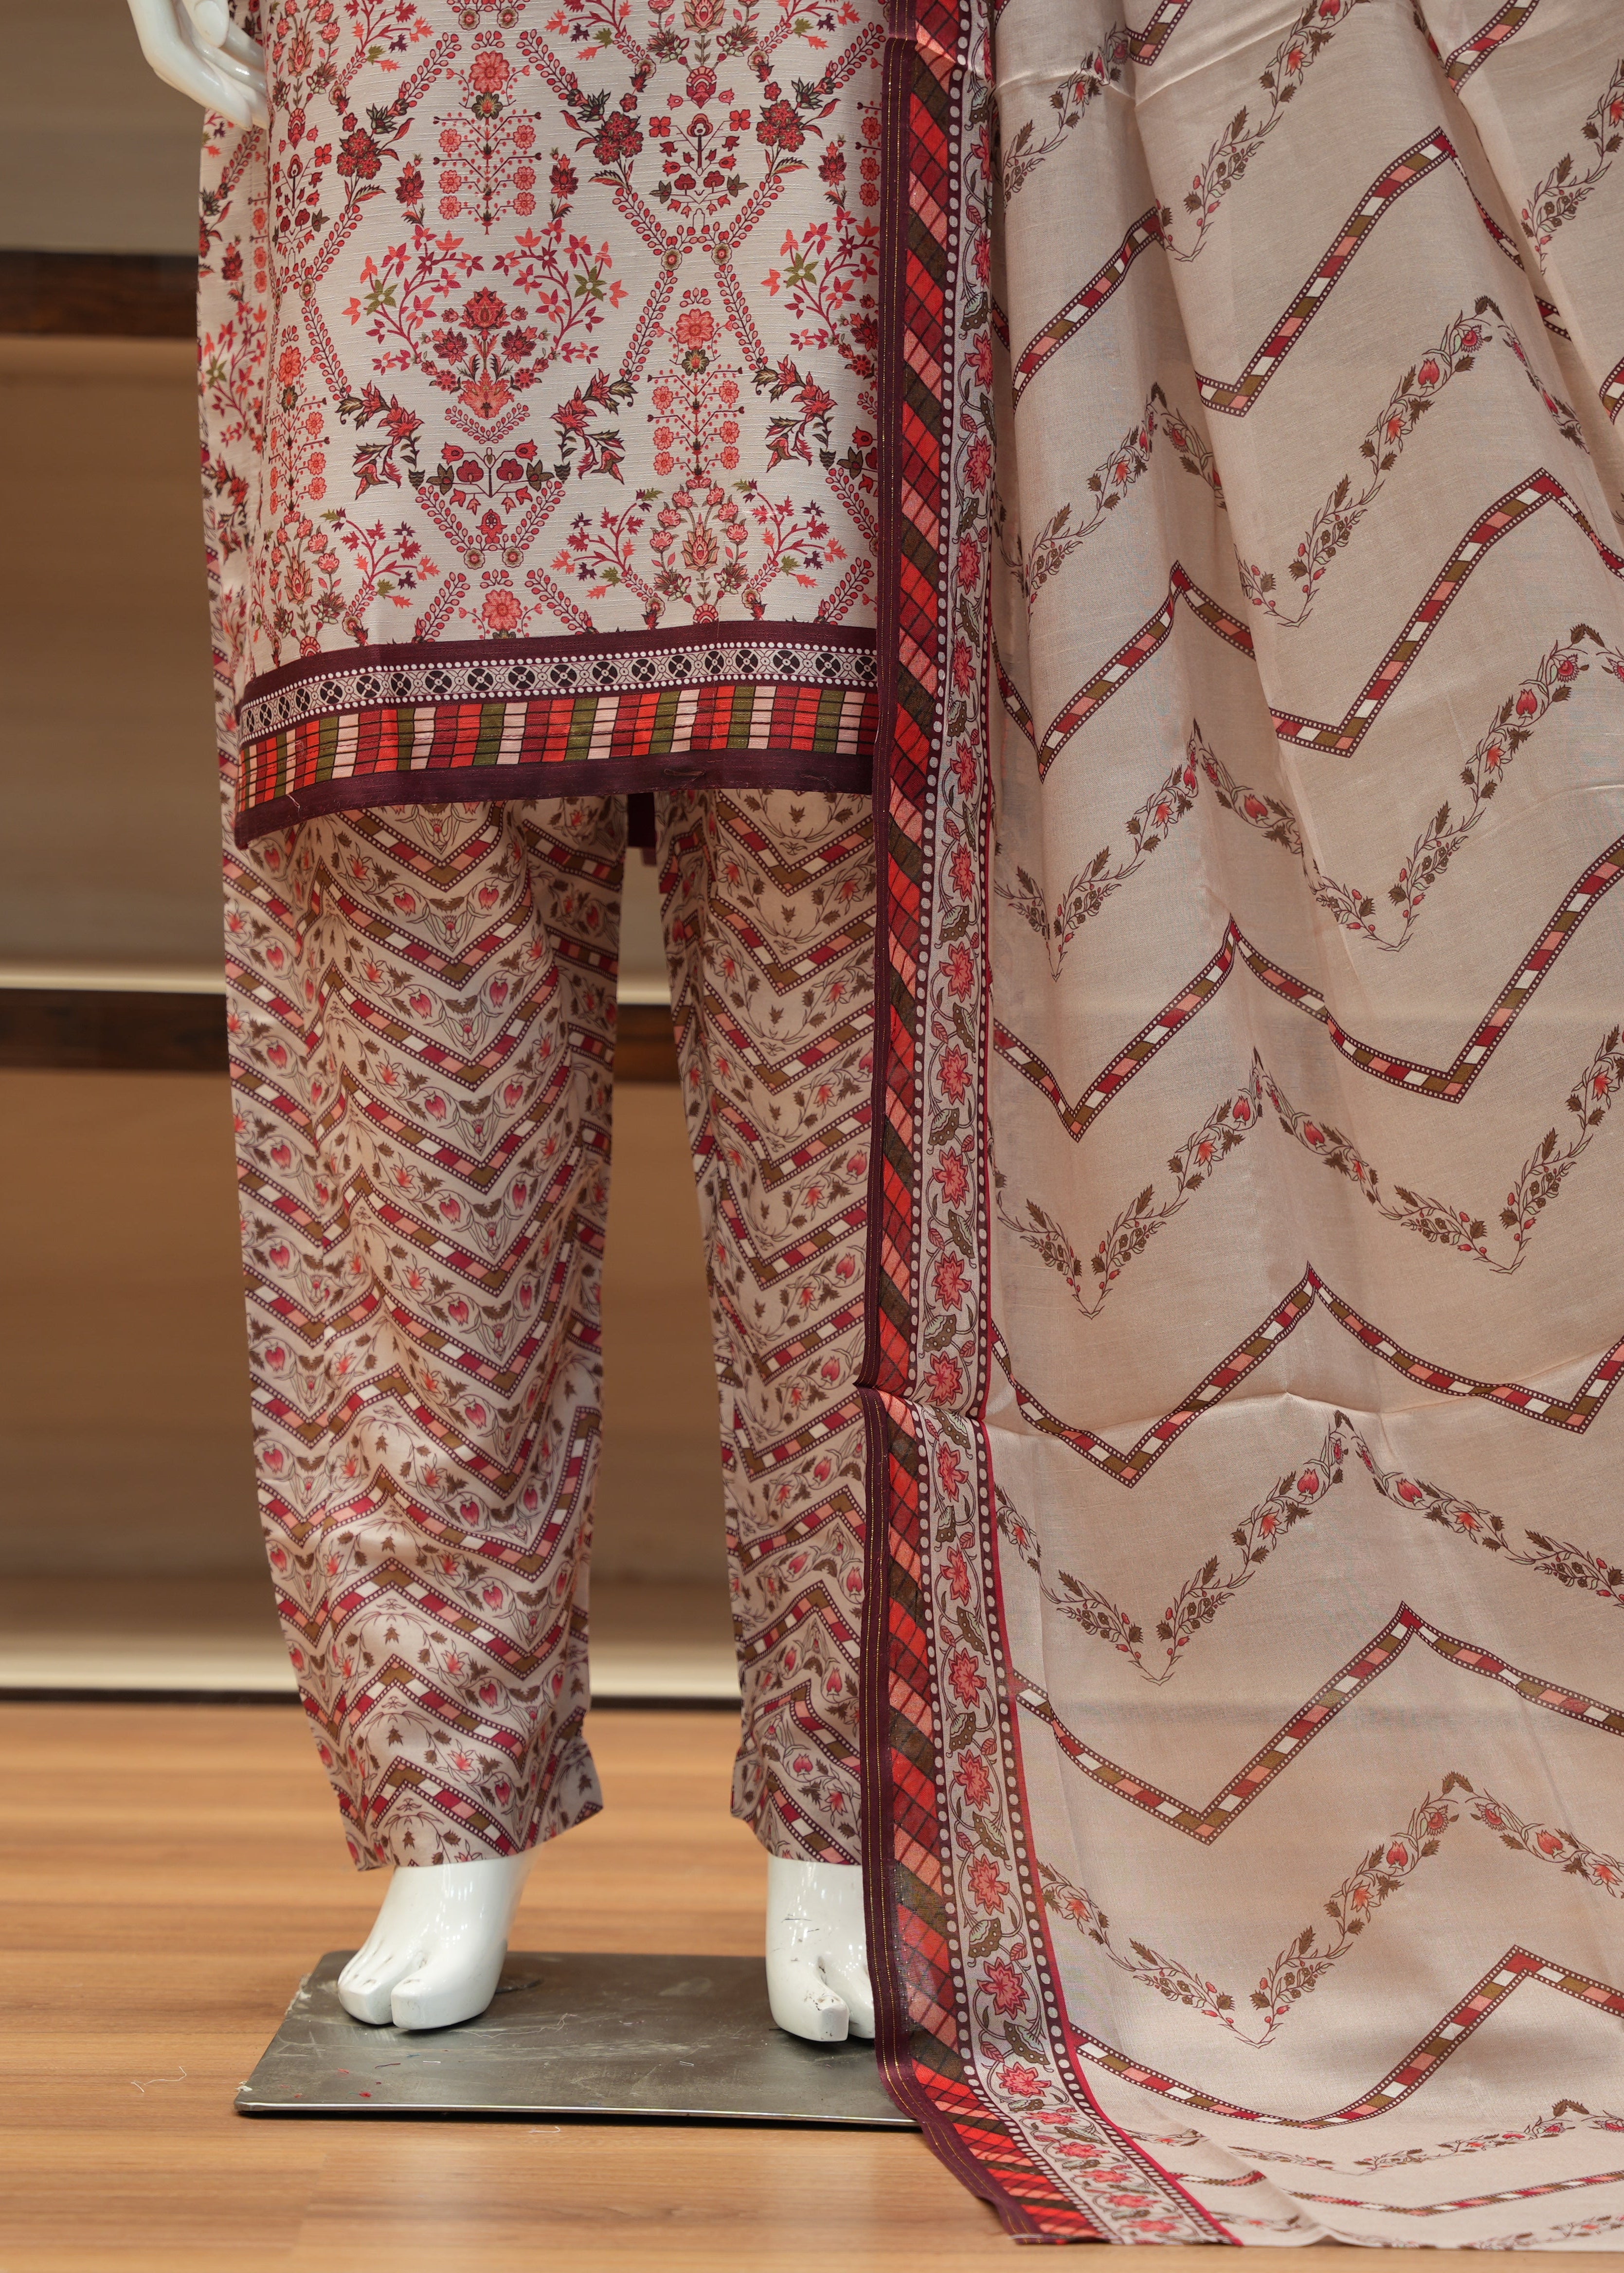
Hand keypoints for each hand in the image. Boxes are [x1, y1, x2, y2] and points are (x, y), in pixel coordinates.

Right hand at [127, 0, 268, 130]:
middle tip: (270, 119)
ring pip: (200, 49)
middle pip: (186, 61)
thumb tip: (215, 36)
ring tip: (275, 95)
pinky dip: (234, 47)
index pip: (167, 55)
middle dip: (229, 92)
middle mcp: (150, 6)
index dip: (207, 90)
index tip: (245, 118)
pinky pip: (206, 29)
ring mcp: (165, 3)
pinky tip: (263, 62)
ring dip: (237, 74)